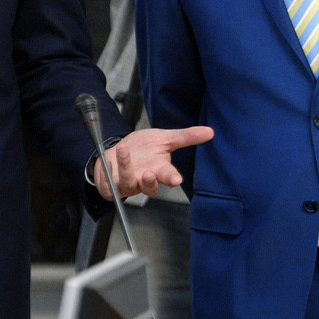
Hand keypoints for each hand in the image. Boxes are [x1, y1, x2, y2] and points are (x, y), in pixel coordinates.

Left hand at [94, 126, 213, 198]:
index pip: (169, 177)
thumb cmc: (143, 148)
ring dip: (126, 168)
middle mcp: (145, 179)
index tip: (176, 179)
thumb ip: (185, 136)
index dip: (172, 179)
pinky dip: (107, 173)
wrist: (119, 151)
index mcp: (159, 169)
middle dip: (149, 182)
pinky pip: (109, 185)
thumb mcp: (164, 138)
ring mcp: (129, 184)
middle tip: (148, 174)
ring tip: (124, 150)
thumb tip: (210, 131)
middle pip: (150, 187)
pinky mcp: (112, 186)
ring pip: (129, 184)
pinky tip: (108, 160)